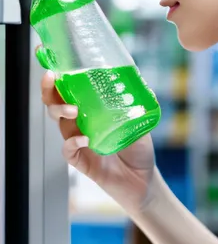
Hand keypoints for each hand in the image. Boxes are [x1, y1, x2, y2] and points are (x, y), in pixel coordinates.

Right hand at [41, 70, 158, 214]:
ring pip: (58, 123)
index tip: (48, 62)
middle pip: (55, 103)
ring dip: (61, 112)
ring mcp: (79, 142)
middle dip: (49, 90)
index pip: (69, 91)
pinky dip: (72, 143)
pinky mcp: (81, 161)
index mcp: (91, 112)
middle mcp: (81, 124)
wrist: (144, 180)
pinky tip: (83, 139)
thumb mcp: (141, 123)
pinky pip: (68, 150)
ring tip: (73, 110)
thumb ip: (137, 107)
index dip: (56, 77)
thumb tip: (143, 86)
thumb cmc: (139, 150)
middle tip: (53, 79)